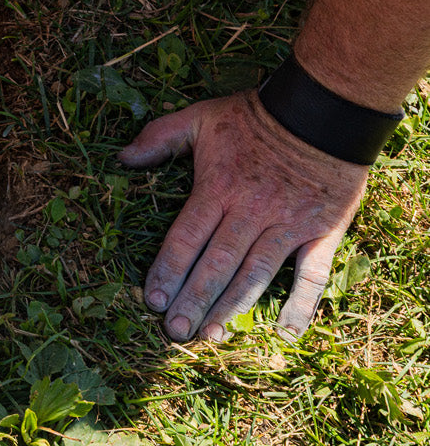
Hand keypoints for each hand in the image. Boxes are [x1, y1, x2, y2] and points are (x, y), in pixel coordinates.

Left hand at [119, 90, 367, 341]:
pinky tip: (285, 332)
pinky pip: (312, 274)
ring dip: (232, 306)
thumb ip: (160, 137)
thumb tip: (122, 158)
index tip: (152, 299)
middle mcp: (251, 211)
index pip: (187, 237)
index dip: (168, 269)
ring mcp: (288, 225)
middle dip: (194, 298)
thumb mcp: (201, 117)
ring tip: (210, 335)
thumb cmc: (256, 117)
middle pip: (217, 263)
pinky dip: (301, 304)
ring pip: (255, 273)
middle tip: (175, 331)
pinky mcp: (322, 232)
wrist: (323, 111)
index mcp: (219, 188)